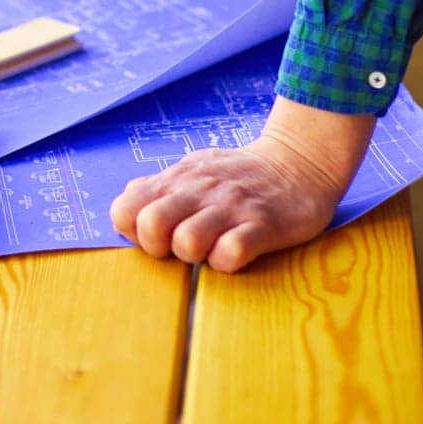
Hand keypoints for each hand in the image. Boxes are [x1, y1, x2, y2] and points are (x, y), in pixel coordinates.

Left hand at [110, 96, 375, 271]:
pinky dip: (228, 261)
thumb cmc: (238, 175)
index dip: (133, 231)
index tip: (157, 236)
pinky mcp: (263, 224)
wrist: (298, 163)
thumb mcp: (192, 171)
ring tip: (212, 248)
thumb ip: (158, 190)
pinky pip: (232, 252)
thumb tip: (126, 208)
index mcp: (176, 179)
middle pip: (150, 225)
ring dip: (196, 255)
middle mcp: (198, 190)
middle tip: (182, 247)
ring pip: (187, 241)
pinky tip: (237, 252)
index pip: (124, 209)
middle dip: (159, 248)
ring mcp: (231, 206)